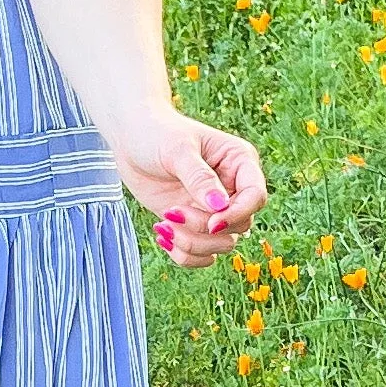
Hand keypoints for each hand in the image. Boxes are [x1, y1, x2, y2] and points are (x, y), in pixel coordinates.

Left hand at [114, 110, 264, 266]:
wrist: (130, 137)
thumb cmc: (157, 132)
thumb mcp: (178, 150)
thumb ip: (199, 178)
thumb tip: (220, 206)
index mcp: (239, 161)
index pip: (256, 196)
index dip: (237, 214)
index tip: (211, 223)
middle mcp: (232, 188)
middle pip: (239, 226)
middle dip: (205, 229)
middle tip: (172, 212)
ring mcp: (213, 209)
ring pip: (221, 244)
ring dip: (192, 244)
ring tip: (163, 224)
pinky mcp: (194, 223)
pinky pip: (202, 254)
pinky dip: (184, 254)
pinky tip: (162, 234)